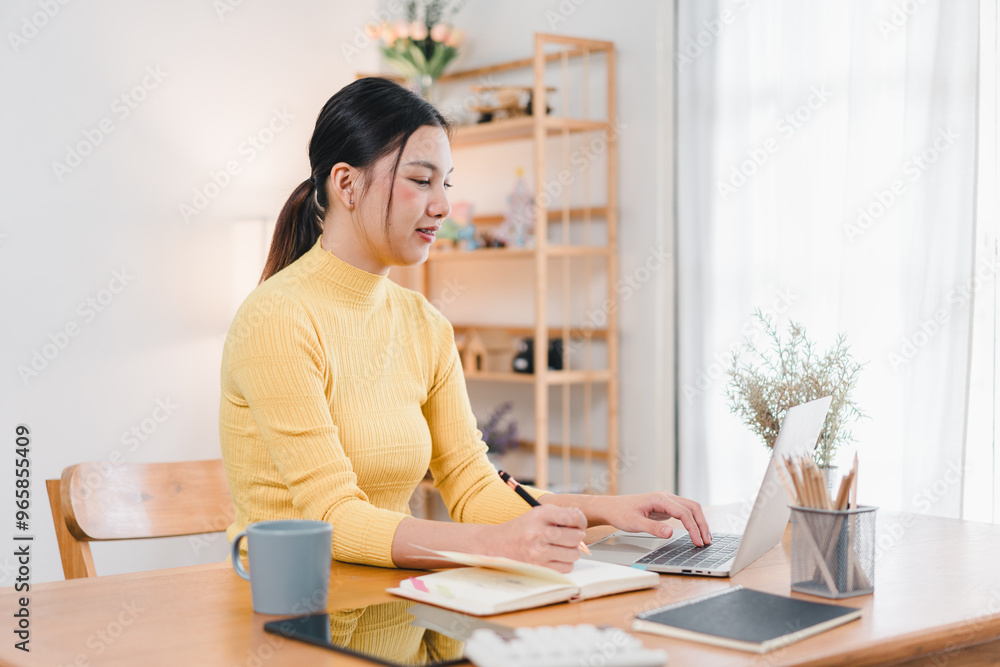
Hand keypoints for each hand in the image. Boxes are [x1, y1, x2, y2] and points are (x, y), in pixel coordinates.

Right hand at [482, 505, 586, 572]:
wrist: (499, 544)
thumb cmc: (524, 528)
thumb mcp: (539, 513)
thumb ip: (562, 515)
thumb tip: (583, 528)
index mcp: (540, 515)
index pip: (574, 517)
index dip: (581, 521)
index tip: (577, 524)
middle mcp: (539, 533)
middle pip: (576, 537)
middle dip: (576, 537)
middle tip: (569, 536)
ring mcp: (539, 552)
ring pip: (574, 554)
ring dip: (571, 551)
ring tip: (561, 546)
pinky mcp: (540, 567)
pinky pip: (567, 567)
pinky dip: (565, 562)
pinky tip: (555, 556)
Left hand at [595, 492, 711, 546]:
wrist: (611, 507)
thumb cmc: (620, 513)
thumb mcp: (634, 523)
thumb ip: (652, 528)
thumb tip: (670, 533)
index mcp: (659, 498)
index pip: (683, 512)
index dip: (693, 527)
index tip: (698, 541)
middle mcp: (665, 497)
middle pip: (692, 507)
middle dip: (702, 524)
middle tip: (707, 541)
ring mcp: (666, 501)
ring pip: (690, 508)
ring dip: (699, 521)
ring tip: (705, 538)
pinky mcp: (665, 507)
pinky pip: (684, 511)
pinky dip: (692, 521)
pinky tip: (696, 531)